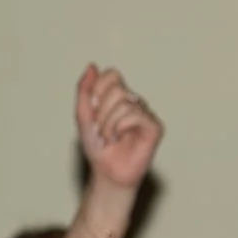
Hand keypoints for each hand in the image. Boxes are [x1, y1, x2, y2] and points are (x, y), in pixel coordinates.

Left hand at [73, 64, 162, 196]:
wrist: (106, 172)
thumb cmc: (96, 146)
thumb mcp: (83, 115)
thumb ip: (84, 90)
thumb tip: (92, 65)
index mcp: (119, 96)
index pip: (112, 75)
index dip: (98, 90)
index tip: (92, 110)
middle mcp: (134, 102)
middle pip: (117, 88)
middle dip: (101, 111)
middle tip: (99, 129)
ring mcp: (146, 114)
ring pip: (125, 103)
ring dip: (108, 122)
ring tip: (108, 138)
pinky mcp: (155, 127)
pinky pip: (136, 115)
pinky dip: (120, 126)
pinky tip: (119, 139)